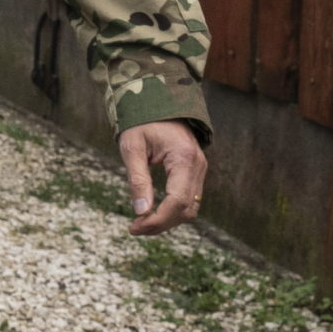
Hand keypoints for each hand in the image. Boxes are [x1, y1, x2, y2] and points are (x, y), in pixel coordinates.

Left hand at [119, 120, 207, 235]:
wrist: (159, 102)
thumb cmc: (141, 122)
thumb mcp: (132, 147)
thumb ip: (137, 179)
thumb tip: (141, 212)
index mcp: (184, 158)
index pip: (178, 201)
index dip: (158, 220)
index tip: (135, 227)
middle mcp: (198, 166)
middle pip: (186, 209)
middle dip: (161, 224)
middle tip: (135, 229)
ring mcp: (200, 169)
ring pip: (190, 208)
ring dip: (167, 220)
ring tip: (141, 223)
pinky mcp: (195, 172)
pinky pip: (189, 199)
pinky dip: (172, 210)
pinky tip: (152, 213)